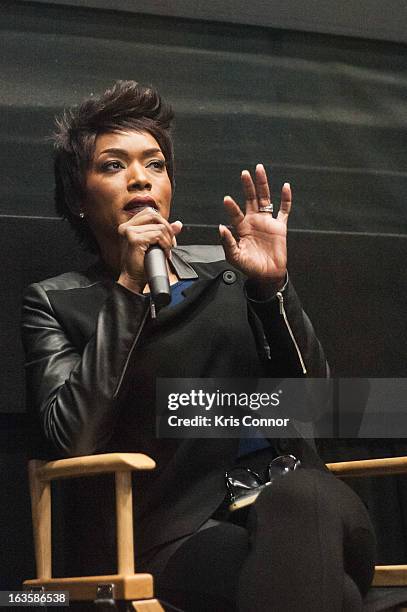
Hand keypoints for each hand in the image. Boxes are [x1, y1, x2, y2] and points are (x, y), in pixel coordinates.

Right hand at [117, 207, 181, 292]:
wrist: (133, 279)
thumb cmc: (141, 264)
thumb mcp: (154, 244)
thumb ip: (164, 232)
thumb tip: (178, 224)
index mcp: (128, 226)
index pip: (150, 213)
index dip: (163, 223)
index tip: (168, 237)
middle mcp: (126, 227)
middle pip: (154, 216)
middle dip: (167, 229)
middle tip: (170, 244)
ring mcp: (129, 232)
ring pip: (159, 227)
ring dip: (167, 240)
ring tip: (166, 251)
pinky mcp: (134, 239)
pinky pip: (158, 236)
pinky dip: (165, 245)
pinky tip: (164, 253)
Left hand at [219, 164, 290, 288]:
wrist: (267, 274)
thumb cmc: (250, 266)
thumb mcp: (235, 257)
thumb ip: (228, 242)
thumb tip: (221, 227)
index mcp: (241, 228)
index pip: (235, 213)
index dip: (231, 206)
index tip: (227, 199)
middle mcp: (254, 221)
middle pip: (250, 199)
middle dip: (247, 186)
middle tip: (244, 173)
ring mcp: (267, 222)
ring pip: (265, 199)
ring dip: (263, 185)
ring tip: (259, 170)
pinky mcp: (280, 226)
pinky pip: (284, 210)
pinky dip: (286, 199)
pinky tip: (285, 187)